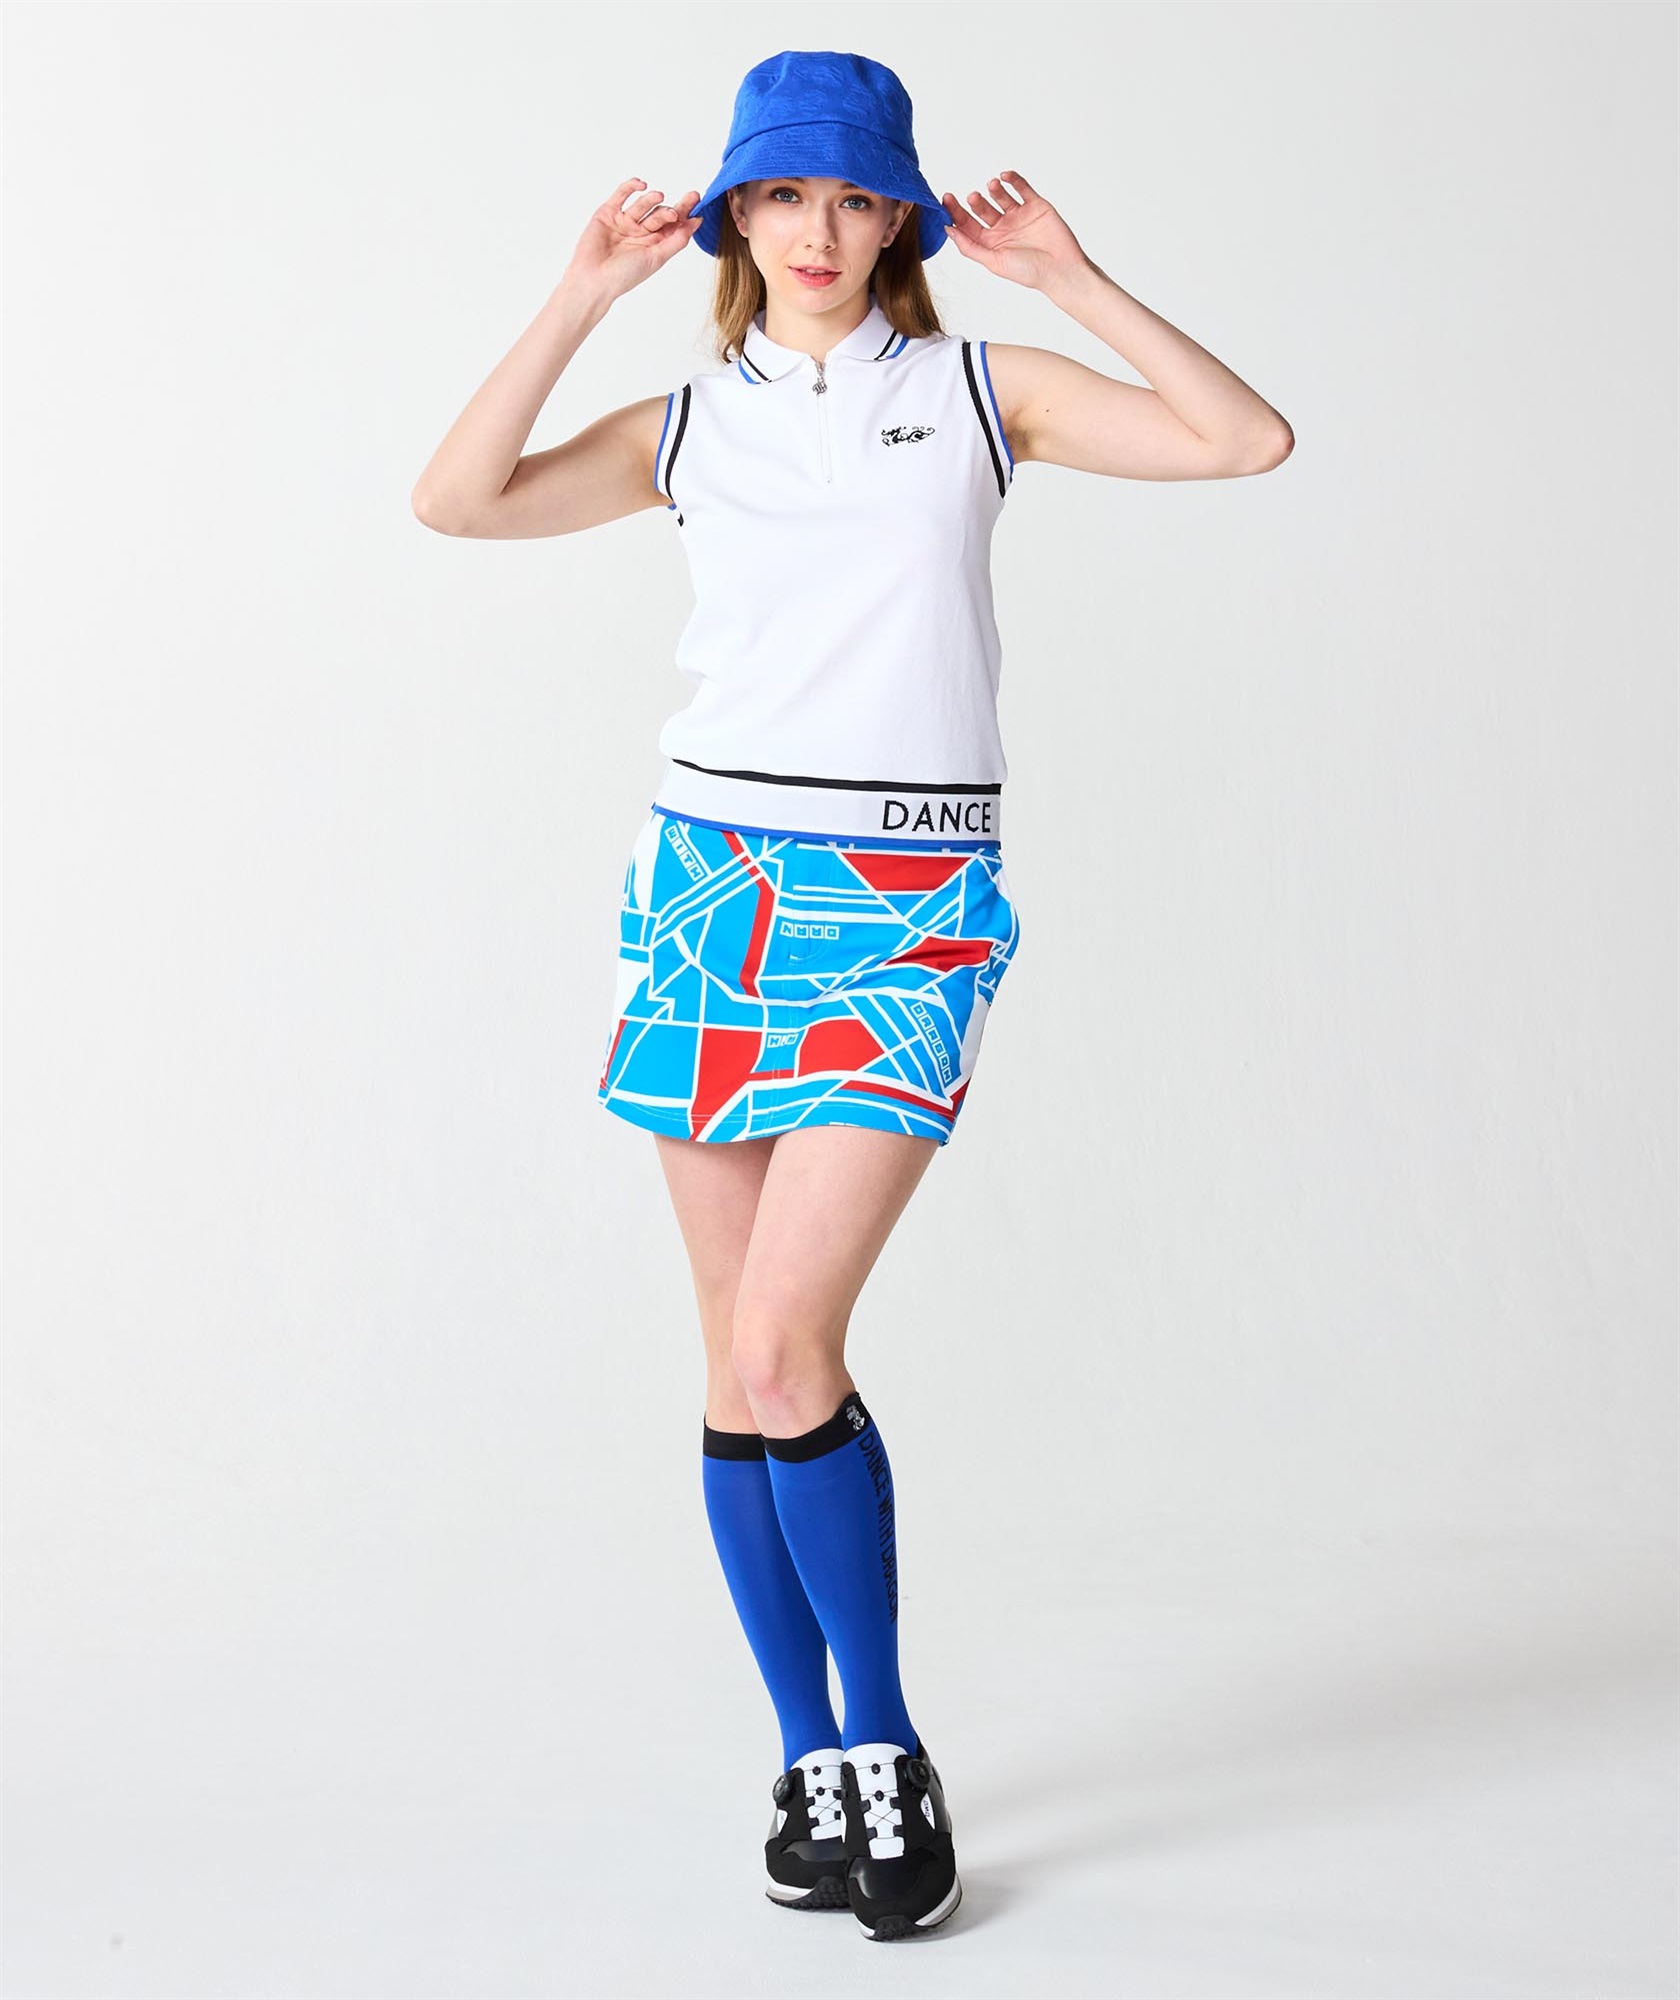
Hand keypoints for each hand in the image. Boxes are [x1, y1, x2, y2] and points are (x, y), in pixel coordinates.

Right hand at [564, 178, 701, 299]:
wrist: (593, 278)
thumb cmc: (625, 275)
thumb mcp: (657, 258)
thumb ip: (677, 240)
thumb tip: (696, 222)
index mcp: (654, 244)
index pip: (673, 225)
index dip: (685, 212)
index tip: (698, 201)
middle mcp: (640, 232)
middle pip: (661, 213)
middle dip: (673, 207)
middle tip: (686, 202)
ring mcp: (624, 221)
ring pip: (643, 204)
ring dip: (652, 199)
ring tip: (659, 197)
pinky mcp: (608, 212)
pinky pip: (621, 194)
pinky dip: (631, 186)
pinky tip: (642, 184)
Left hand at [939, 171, 1086, 289]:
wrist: (1060, 268)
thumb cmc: (1028, 271)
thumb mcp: (993, 261)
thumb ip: (970, 246)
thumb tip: (948, 230)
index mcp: (990, 243)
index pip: (968, 224)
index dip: (955, 211)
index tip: (945, 199)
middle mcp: (1003, 228)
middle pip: (981, 209)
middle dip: (975, 201)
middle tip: (973, 197)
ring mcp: (1019, 216)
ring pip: (1001, 196)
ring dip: (994, 188)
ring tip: (992, 185)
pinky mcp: (1035, 205)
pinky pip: (1022, 187)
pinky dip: (1013, 179)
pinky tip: (1005, 176)